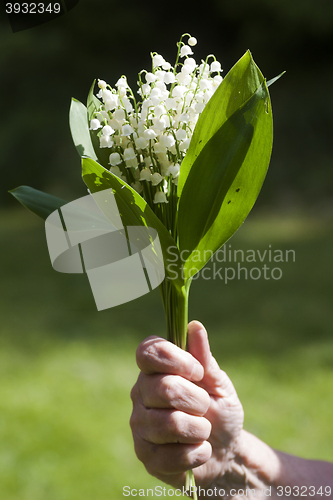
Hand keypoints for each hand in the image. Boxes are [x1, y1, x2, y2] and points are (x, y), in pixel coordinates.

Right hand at [130, 321, 244, 489]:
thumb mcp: (218, 383)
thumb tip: (195, 326)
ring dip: (199, 429)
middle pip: (164, 388)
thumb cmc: (219, 410)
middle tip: (205, 406)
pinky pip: (170, 455)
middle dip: (197, 400)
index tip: (197, 370)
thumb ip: (204, 358)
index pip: (147, 351)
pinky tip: (199, 450)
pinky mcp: (145, 455)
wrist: (225, 450)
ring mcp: (139, 424)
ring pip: (168, 424)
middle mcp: (140, 393)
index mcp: (156, 369)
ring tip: (204, 430)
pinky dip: (196, 453)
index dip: (174, 359)